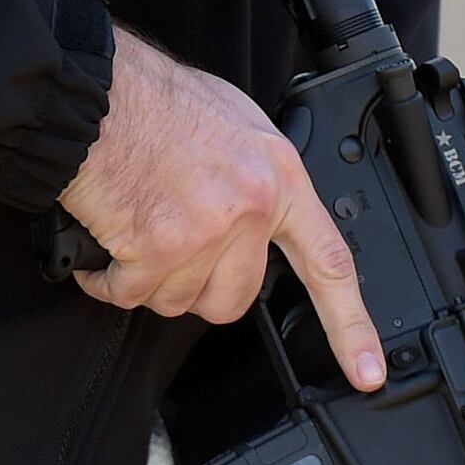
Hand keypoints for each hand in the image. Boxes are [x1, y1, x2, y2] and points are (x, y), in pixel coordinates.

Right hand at [61, 31, 384, 389]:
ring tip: (136, 232)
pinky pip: (131, 296)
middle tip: (174, 251)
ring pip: (179, 302)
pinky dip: (108, 282)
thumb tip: (260, 218)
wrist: (99, 93)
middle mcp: (249, 209)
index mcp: (279, 178)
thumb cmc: (157, 101)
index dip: (351, 324)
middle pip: (235, 299)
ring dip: (150, 281)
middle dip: (200, 288)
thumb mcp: (238, 124)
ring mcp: (204, 232)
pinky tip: (104, 253)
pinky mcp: (156, 248)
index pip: (329, 263)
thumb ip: (258, 179)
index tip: (365, 370)